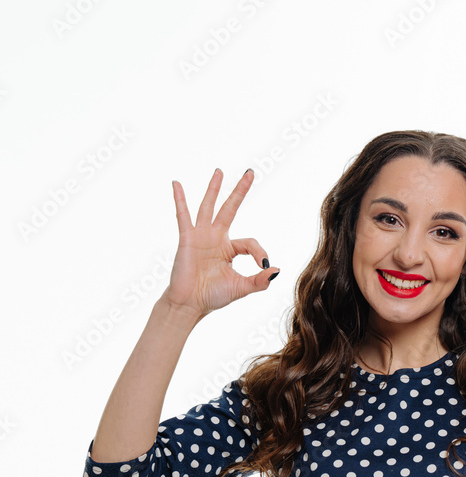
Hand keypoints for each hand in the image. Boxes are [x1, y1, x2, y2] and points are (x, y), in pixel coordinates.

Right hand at [161, 167, 277, 319]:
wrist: (189, 305)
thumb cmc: (212, 296)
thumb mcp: (241, 288)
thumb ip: (259, 280)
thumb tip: (277, 269)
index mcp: (229, 250)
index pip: (250, 243)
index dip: (260, 252)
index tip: (264, 265)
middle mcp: (216, 238)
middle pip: (230, 209)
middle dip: (239, 191)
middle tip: (250, 172)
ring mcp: (201, 236)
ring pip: (209, 207)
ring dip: (214, 189)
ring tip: (220, 171)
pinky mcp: (187, 239)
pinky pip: (183, 216)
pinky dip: (180, 200)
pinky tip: (177, 184)